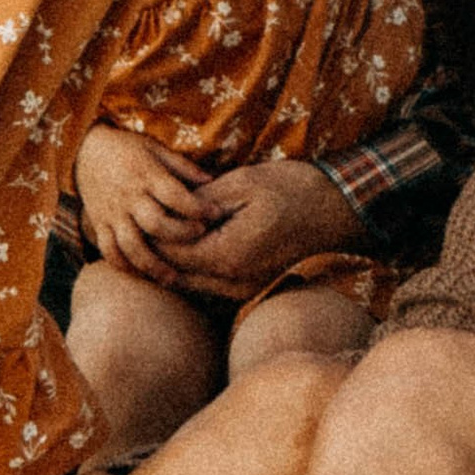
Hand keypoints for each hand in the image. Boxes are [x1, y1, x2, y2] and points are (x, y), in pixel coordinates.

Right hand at [74, 126, 217, 279]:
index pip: (175, 195)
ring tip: (173, 278)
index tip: (216, 213)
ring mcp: (112, 213)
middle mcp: (129, 197)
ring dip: (153, 265)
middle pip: (156, 224)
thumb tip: (212, 181)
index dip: (198, 208)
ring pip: (131, 246)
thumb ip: (182, 166)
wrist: (84, 151)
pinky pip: (109, 251)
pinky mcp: (99, 225)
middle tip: (200, 237)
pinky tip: (142, 275)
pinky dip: (124, 267)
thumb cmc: (127, 149)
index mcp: (145, 175)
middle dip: (181, 235)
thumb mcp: (155, 149)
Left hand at [161, 155, 360, 293]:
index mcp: (228, 255)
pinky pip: (210, 285)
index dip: (151, 232)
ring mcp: (244, 290)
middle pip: (176, 274)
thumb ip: (199, 205)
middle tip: (142, 224)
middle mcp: (234, 282)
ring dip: (175, 262)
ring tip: (160, 233)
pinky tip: (190, 245)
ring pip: (191, 284)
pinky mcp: (251, 289)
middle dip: (158, 251)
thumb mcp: (240, 185)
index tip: (141, 210)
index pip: (170, 253)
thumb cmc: (289, 189)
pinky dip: (194, 269)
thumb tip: (165, 212)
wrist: (334, 210)